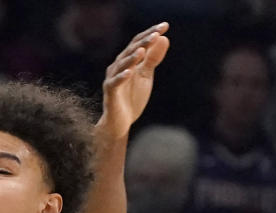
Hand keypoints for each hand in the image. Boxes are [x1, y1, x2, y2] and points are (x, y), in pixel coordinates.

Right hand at [98, 22, 169, 138]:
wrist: (120, 122)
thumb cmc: (132, 97)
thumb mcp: (146, 75)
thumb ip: (153, 58)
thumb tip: (164, 38)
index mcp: (127, 60)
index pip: (139, 42)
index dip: (151, 33)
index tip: (165, 26)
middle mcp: (118, 66)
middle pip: (131, 50)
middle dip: (144, 41)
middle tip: (157, 33)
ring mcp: (112, 79)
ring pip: (122, 65)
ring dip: (132, 57)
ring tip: (142, 50)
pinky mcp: (110, 93)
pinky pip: (115, 83)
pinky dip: (122, 77)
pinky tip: (130, 72)